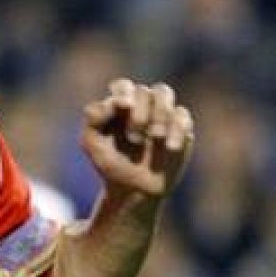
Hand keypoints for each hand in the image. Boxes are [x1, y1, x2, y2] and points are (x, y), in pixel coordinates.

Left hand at [81, 79, 193, 197]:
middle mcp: (140, 105)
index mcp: (118, 107)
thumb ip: (93, 122)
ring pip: (164, 93)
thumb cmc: (111, 165)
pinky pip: (183, 116)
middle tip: (134, 139)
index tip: (124, 106)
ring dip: (159, 113)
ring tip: (155, 137)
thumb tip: (109, 103)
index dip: (123, 93)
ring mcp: (161, 114)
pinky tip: (169, 147)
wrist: (133, 190)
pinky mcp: (180, 126)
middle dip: (139, 113)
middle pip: (143, 91)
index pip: (122, 86)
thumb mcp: (93, 146)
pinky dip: (177, 129)